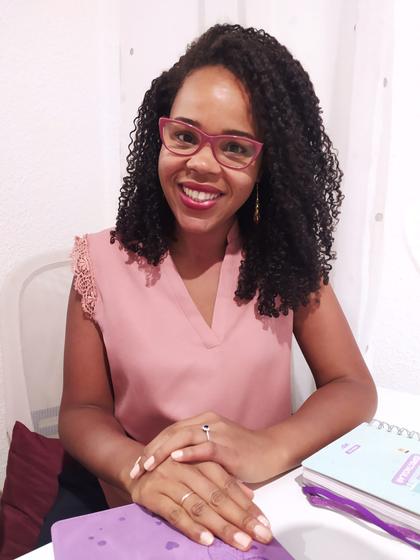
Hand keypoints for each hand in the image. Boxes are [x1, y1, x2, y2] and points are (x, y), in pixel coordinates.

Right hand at [128, 457, 272, 550]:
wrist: (135, 465)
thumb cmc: (173, 470)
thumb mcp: (199, 469)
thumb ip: (222, 480)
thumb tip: (250, 497)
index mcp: (200, 459)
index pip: (228, 484)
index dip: (246, 505)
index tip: (265, 523)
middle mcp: (186, 468)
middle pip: (217, 496)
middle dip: (241, 519)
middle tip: (260, 536)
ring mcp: (169, 481)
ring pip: (199, 506)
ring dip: (222, 526)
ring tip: (240, 542)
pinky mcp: (152, 494)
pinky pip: (175, 513)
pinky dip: (191, 527)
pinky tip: (207, 539)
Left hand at [137, 412, 277, 482]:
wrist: (272, 451)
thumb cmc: (244, 453)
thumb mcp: (216, 449)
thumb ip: (196, 451)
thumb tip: (172, 465)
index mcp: (203, 421)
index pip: (171, 432)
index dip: (152, 446)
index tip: (137, 464)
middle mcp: (208, 422)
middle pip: (172, 433)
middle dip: (151, 451)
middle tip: (135, 468)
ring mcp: (219, 433)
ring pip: (184, 437)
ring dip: (163, 452)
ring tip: (147, 465)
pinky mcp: (230, 447)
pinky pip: (206, 447)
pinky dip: (189, 452)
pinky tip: (175, 459)